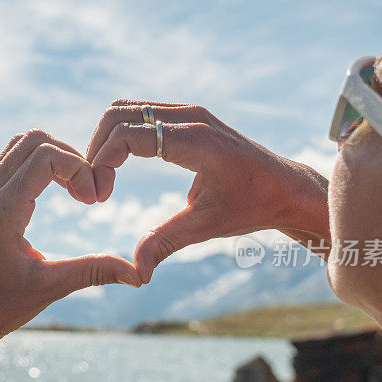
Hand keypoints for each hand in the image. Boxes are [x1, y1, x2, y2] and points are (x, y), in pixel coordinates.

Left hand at [0, 129, 141, 345]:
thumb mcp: (50, 288)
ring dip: (54, 157)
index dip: (79, 169)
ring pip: (20, 144)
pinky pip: (11, 160)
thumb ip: (93, 272)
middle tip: (87, 195)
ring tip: (75, 191)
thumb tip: (139, 275)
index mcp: (3, 211)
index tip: (93, 202)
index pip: (45, 156)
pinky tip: (57, 193)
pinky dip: (39, 165)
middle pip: (34, 140)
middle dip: (70, 157)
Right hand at [87, 99, 329, 281]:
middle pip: (119, 113)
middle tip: (95, 187)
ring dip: (106, 140)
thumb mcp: (207, 226)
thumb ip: (166, 242)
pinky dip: (120, 136)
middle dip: (96, 148)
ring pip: (126, 109)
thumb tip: (136, 272)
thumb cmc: (252, 206)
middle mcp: (189, 117)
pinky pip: (141, 115)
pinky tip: (118, 168)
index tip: (100, 196)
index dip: (102, 162)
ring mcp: (188, 113)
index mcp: (194, 140)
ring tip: (102, 178)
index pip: (128, 134)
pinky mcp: (187, 118)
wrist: (286, 189)